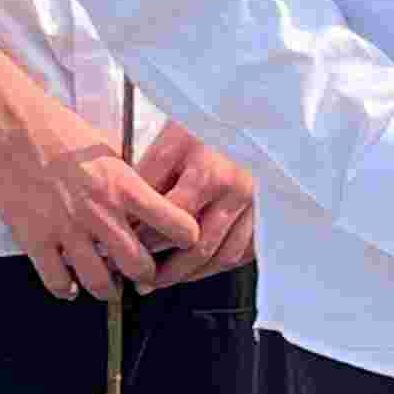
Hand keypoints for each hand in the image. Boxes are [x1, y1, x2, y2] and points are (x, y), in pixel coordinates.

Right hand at [0, 88, 196, 301]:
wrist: (11, 125)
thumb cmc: (59, 130)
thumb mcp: (108, 150)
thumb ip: (127, 178)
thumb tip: (145, 193)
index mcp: (125, 187)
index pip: (176, 225)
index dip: (186, 239)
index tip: (183, 244)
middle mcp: (101, 212)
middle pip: (139, 265)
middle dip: (145, 276)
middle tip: (142, 276)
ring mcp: (67, 228)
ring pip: (99, 281)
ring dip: (108, 290)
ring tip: (108, 289)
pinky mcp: (34, 238)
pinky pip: (56, 279)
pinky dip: (65, 289)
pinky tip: (69, 287)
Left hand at [135, 119, 259, 283]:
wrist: (246, 113)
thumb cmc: (203, 126)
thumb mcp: (167, 146)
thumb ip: (148, 184)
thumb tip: (127, 223)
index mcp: (210, 174)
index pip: (173, 223)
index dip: (146, 242)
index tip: (126, 249)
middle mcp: (238, 193)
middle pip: (200, 249)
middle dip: (167, 272)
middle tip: (143, 281)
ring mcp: (257, 205)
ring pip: (225, 256)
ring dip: (193, 275)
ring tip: (167, 280)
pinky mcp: (267, 211)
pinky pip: (245, 251)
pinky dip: (221, 264)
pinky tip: (200, 267)